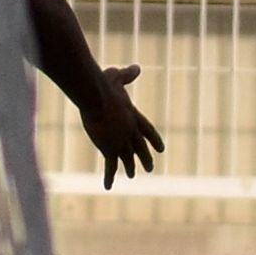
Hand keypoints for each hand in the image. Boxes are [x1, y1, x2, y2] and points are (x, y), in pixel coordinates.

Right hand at [76, 61, 160, 187]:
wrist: (95, 96)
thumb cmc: (103, 84)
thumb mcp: (116, 76)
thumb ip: (127, 75)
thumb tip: (136, 67)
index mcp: (133, 115)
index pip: (148, 130)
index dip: (154, 140)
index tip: (161, 149)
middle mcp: (130, 130)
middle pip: (140, 147)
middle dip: (145, 158)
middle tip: (150, 168)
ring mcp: (120, 140)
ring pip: (128, 158)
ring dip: (131, 168)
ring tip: (133, 175)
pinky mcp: (109, 148)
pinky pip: (110, 166)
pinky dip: (109, 177)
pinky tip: (108, 186)